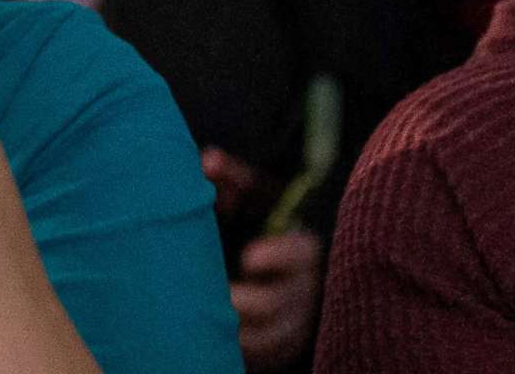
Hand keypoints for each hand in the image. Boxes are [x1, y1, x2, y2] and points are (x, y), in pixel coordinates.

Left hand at [201, 147, 322, 368]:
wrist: (263, 265)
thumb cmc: (254, 221)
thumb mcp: (249, 197)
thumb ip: (232, 179)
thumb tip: (210, 160)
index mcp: (300, 246)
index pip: (302, 253)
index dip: (278, 256)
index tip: (248, 257)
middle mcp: (304, 287)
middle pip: (281, 303)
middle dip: (248, 302)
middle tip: (219, 297)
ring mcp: (296, 321)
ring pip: (272, 337)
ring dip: (239, 330)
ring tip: (209, 318)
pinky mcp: (283, 345)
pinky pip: (267, 356)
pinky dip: (242, 349)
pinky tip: (216, 337)